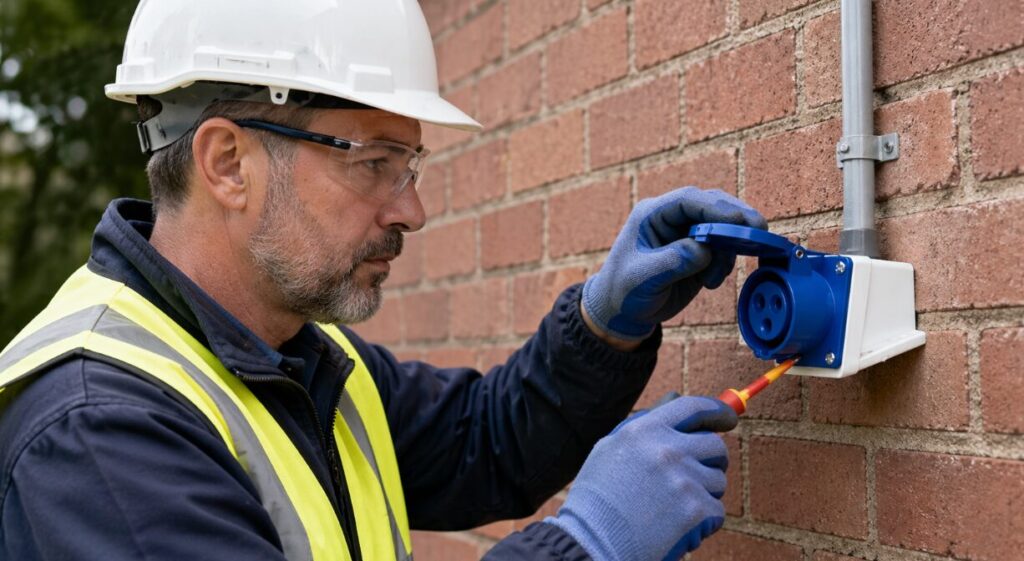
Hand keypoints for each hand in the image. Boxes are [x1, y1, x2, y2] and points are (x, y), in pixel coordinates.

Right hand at [547, 397, 737, 560]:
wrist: (591, 543)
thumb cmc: (597, 498)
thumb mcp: (611, 449)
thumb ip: (647, 426)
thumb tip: (677, 402)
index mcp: (645, 430)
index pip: (693, 407)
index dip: (717, 412)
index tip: (728, 419)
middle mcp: (667, 450)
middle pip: (715, 446)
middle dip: (710, 462)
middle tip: (692, 479)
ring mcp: (684, 480)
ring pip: (718, 481)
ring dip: (703, 495)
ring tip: (671, 508)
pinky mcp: (696, 510)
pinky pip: (716, 510)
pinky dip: (702, 522)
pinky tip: (675, 526)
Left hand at [582, 187, 766, 340]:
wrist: (622, 311)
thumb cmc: (624, 290)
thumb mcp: (642, 278)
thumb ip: (673, 261)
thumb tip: (704, 250)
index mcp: (652, 214)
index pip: (688, 200)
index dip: (716, 208)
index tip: (739, 221)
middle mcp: (672, 218)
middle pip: (713, 205)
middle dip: (737, 219)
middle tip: (759, 232)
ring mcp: (688, 234)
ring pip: (723, 226)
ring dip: (730, 247)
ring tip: (715, 277)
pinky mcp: (699, 251)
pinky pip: (723, 248)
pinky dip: (726, 262)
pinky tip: (711, 282)